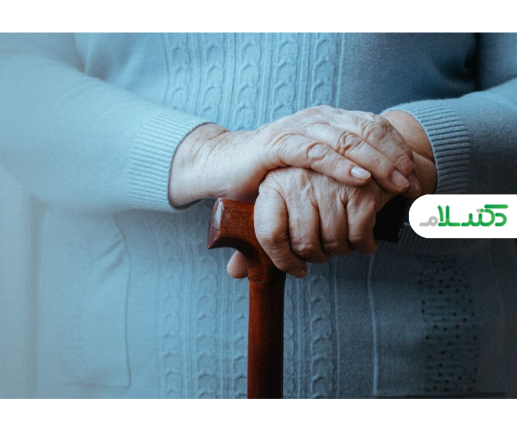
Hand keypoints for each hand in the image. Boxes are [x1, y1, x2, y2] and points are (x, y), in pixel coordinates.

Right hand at [169, 105, 420, 206]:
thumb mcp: (314, 170)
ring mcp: (297, 129)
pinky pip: (314, 152)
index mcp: (329, 121)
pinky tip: (358, 178)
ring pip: (346, 139)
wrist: (223, 165)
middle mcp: (317, 119)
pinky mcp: (276, 145)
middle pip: (368, 131)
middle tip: (411, 187)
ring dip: (376, 163)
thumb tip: (384, 193)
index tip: (417, 180)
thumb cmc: (272, 172)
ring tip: (394, 185)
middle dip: (395, 159)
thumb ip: (343, 171)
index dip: (401, 151)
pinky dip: (339, 164)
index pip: (376, 127)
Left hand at [227, 168, 395, 278]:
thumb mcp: (283, 199)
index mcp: (272, 184)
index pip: (269, 234)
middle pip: (304, 243)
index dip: (283, 260)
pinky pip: (359, 235)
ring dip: (340, 251)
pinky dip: (363, 245)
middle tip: (322, 253)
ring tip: (341, 242)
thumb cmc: (315, 184)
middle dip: (315, 257)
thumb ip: (261, 236)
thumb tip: (235, 273)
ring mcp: (329, 183)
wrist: (360, 149)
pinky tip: (362, 241)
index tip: (296, 269)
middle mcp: (297, 181)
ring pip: (333, 242)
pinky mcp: (361, 190)